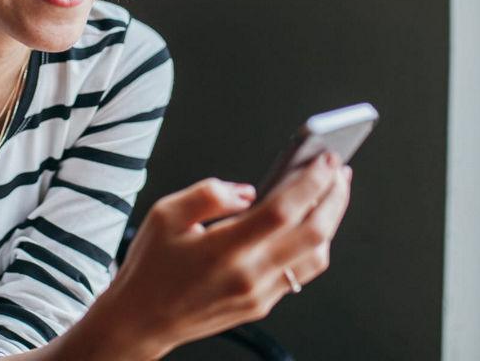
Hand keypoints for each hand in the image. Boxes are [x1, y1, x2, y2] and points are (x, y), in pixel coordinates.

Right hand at [102, 154, 352, 357]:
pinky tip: (311, 223)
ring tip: (330, 193)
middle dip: (335, 196)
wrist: (141, 321)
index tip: (325, 159)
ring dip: (331, 221)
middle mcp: (248, 276)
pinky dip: (314, 244)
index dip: (312, 181)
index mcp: (224, 250)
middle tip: (339, 170)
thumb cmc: (150, 269)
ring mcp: (259, 294)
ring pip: (316, 257)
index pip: (284, 210)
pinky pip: (301, 272)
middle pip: (314, 233)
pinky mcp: (262, 305)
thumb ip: (208, 194)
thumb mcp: (164, 215)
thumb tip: (248, 191)